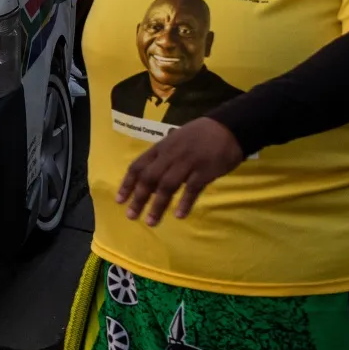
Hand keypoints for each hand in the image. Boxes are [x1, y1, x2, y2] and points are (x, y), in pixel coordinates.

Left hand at [116, 118, 245, 224]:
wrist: (229, 127)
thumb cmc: (200, 135)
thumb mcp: (175, 138)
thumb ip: (162, 154)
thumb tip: (148, 169)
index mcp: (161, 147)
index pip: (138, 166)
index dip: (127, 184)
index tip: (119, 200)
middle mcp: (170, 155)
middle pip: (149, 179)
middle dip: (138, 199)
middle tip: (131, 216)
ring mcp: (187, 162)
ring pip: (167, 186)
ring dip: (158, 205)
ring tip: (151, 222)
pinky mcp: (205, 170)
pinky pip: (192, 189)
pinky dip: (185, 203)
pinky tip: (179, 215)